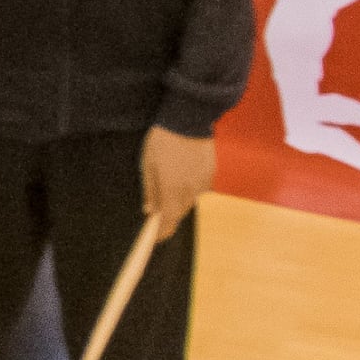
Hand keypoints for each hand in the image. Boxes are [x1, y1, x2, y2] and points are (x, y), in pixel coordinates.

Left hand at [143, 123, 213, 237]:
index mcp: (173, 190)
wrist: (189, 120)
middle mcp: (191, 190)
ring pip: (190, 200)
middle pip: (180, 212)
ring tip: (168, 186)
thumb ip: (150, 191)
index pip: (169, 220)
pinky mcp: (211, 173)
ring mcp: (204, 182)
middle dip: (168, 214)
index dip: (162, 232)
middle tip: (156, 212)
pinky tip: (181, 175)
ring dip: (179, 200)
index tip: (155, 238)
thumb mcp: (148, 165)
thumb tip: (150, 210)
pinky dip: (189, 188)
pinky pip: (199, 188)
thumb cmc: (163, 141)